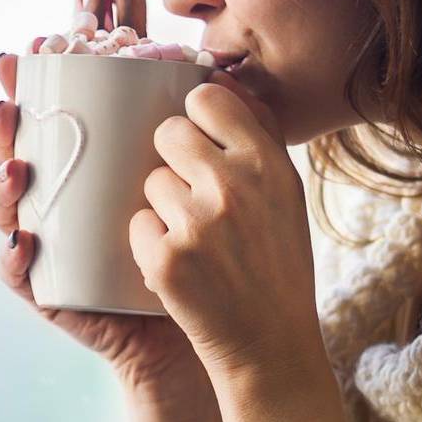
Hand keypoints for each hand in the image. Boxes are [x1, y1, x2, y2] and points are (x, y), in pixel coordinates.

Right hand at [0, 0, 214, 406]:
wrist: (212, 329)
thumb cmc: (213, 251)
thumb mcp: (211, 181)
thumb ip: (210, 133)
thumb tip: (217, 71)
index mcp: (97, 164)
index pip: (62, 112)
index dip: (42, 77)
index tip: (37, 42)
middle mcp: (64, 196)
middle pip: (22, 149)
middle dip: (6, 120)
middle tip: (8, 98)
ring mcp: (51, 241)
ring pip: (10, 205)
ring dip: (2, 182)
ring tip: (16, 166)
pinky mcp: (49, 288)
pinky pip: (18, 271)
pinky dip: (14, 256)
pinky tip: (23, 240)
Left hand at [132, 69, 322, 392]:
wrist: (270, 342)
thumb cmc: (275, 261)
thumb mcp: (284, 193)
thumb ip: (253, 135)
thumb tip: (215, 79)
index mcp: (268, 162)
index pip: (207, 99)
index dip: (195, 116)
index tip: (200, 140)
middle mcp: (235, 186)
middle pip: (168, 134)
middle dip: (170, 159)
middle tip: (193, 195)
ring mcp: (198, 223)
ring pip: (149, 183)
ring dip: (163, 207)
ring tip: (198, 240)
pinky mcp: (166, 260)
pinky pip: (137, 226)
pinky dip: (151, 246)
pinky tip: (184, 267)